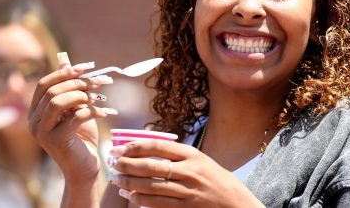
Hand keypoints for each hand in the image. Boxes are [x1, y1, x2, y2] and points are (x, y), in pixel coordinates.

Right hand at [28, 65, 115, 184]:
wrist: (84, 168)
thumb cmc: (81, 138)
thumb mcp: (75, 110)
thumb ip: (70, 90)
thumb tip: (67, 62)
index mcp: (35, 112)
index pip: (43, 85)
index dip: (63, 73)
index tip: (84, 69)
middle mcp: (33, 122)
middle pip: (52, 91)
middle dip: (77, 83)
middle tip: (97, 83)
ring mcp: (42, 132)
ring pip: (58, 101)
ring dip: (82, 96)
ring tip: (99, 98)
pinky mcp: (56, 140)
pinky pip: (75, 116)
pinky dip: (93, 111)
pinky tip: (105, 112)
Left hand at [107, 140, 264, 207]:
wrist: (236, 203)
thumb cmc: (215, 179)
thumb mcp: (200, 160)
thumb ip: (177, 155)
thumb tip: (146, 148)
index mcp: (192, 154)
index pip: (158, 146)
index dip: (135, 146)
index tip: (120, 147)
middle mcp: (189, 171)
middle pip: (150, 166)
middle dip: (127, 164)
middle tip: (113, 162)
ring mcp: (187, 191)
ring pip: (151, 186)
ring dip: (129, 182)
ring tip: (116, 179)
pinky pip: (157, 204)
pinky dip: (140, 199)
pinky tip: (129, 195)